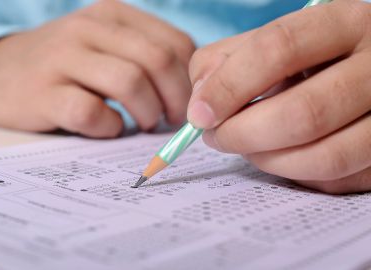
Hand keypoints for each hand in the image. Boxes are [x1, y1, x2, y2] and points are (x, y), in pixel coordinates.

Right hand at [0, 0, 193, 137]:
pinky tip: (106, 128)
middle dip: (175, 100)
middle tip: (169, 122)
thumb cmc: (64, 65)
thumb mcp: (104, 46)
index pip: (175, 43)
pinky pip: (91, 112)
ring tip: (141, 125)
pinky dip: (109, 127)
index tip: (186, 106)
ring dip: (146, 113)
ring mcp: (62, 58)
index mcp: (112, 14)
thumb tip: (190, 94)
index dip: (189, 81)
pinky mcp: (43, 93)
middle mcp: (88, 28)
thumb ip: (143, 57)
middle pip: (158, 60)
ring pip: (129, 83)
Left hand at [187, 0, 370, 193]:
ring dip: (268, 161)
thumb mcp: (276, 42)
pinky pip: (337, 180)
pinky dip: (296, 174)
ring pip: (325, 156)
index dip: (230, 86)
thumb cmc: (313, 59)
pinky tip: (282, 156)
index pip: (279, 49)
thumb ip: (229, 59)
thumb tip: (201, 99)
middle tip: (217, 138)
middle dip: (243, 134)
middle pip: (303, 113)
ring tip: (247, 149)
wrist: (370, 73)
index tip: (200, 114)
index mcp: (344, 24)